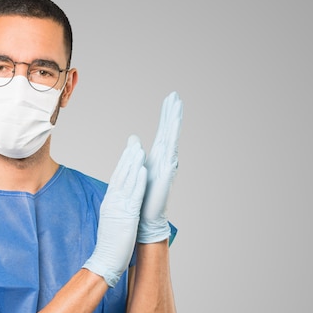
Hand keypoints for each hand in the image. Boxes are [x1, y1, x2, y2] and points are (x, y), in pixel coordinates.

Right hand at [83, 135, 146, 286]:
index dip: (123, 164)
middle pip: (121, 175)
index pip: (116, 179)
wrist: (105, 259)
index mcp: (109, 203)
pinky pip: (134, 196)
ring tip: (140, 150)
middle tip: (134, 143)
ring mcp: (119, 208)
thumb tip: (119, 202)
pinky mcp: (127, 216)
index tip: (128, 152)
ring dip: (134, 165)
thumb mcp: (111, 221)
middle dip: (128, 158)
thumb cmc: (110, 244)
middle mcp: (112, 202)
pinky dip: (138, 182)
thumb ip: (115, 209)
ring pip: (127, 182)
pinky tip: (143, 171)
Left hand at [137, 91, 181, 243]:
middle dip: (172, 113)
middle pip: (169, 131)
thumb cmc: (143, 196)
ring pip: (172, 138)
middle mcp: (165, 159)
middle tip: (175, 95)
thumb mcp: (137, 170)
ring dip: (174, 122)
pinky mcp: (166, 172)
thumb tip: (134, 139)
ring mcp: (168, 165)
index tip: (169, 98)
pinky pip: (170, 152)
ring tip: (177, 105)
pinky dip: (173, 138)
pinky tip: (174, 127)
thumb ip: (137, 153)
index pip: (163, 132)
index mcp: (157, 157)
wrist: (146, 218)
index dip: (166, 116)